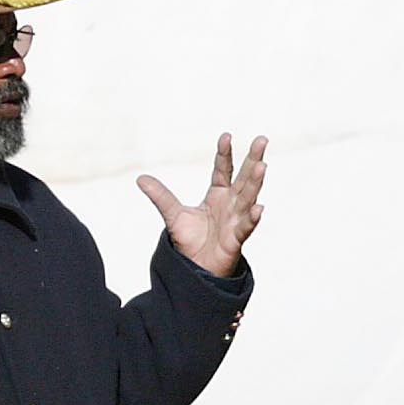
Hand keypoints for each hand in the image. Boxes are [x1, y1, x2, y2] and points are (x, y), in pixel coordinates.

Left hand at [139, 133, 266, 278]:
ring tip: (262, 165)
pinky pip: (245, 227)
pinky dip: (252, 218)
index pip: (223, 169)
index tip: (226, 136)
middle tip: (262, 139)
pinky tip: (259, 208)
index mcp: (218, 194)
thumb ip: (161, 196)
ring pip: (248, 198)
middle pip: (244, 178)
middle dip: (253, 159)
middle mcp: (231, 204)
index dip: (225, 154)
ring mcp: (235, 220)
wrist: (195, 268)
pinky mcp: (236, 239)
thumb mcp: (173, 215)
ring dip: (255, 182)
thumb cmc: (191, 240)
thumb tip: (140, 178)